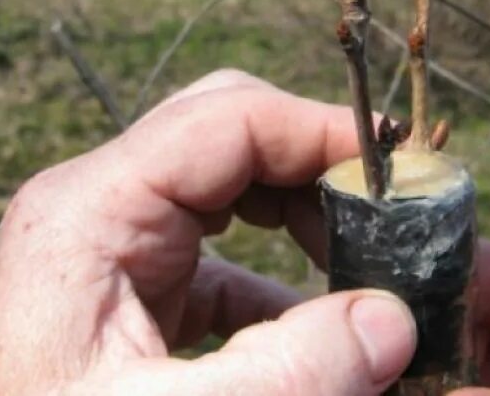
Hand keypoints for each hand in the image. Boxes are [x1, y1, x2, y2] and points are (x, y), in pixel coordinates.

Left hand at [0, 70, 416, 394]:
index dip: (322, 131)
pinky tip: (314, 331)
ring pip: (226, 187)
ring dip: (300, 216)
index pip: (229, 119)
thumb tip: (393, 320)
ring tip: (362, 268)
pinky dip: (275, 280)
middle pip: (228, 133)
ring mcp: (108, 248)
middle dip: (314, 165)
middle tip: (385, 215)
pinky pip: (213, 257)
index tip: (399, 169)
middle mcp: (96, 207)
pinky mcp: (121, 293)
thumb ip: (287, 373)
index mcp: (90, 209)